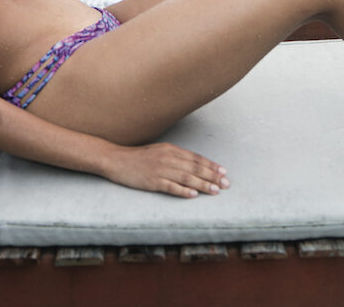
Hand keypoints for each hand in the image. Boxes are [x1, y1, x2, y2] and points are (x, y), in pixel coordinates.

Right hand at [105, 142, 229, 197]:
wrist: (116, 160)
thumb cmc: (138, 157)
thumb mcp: (159, 152)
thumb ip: (174, 157)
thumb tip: (192, 166)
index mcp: (171, 150)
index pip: (195, 158)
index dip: (211, 165)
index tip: (223, 172)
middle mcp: (168, 158)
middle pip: (194, 168)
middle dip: (212, 176)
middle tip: (226, 184)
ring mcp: (160, 169)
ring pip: (186, 177)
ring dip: (203, 184)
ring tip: (215, 190)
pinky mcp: (152, 181)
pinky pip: (170, 186)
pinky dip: (183, 191)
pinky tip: (193, 195)